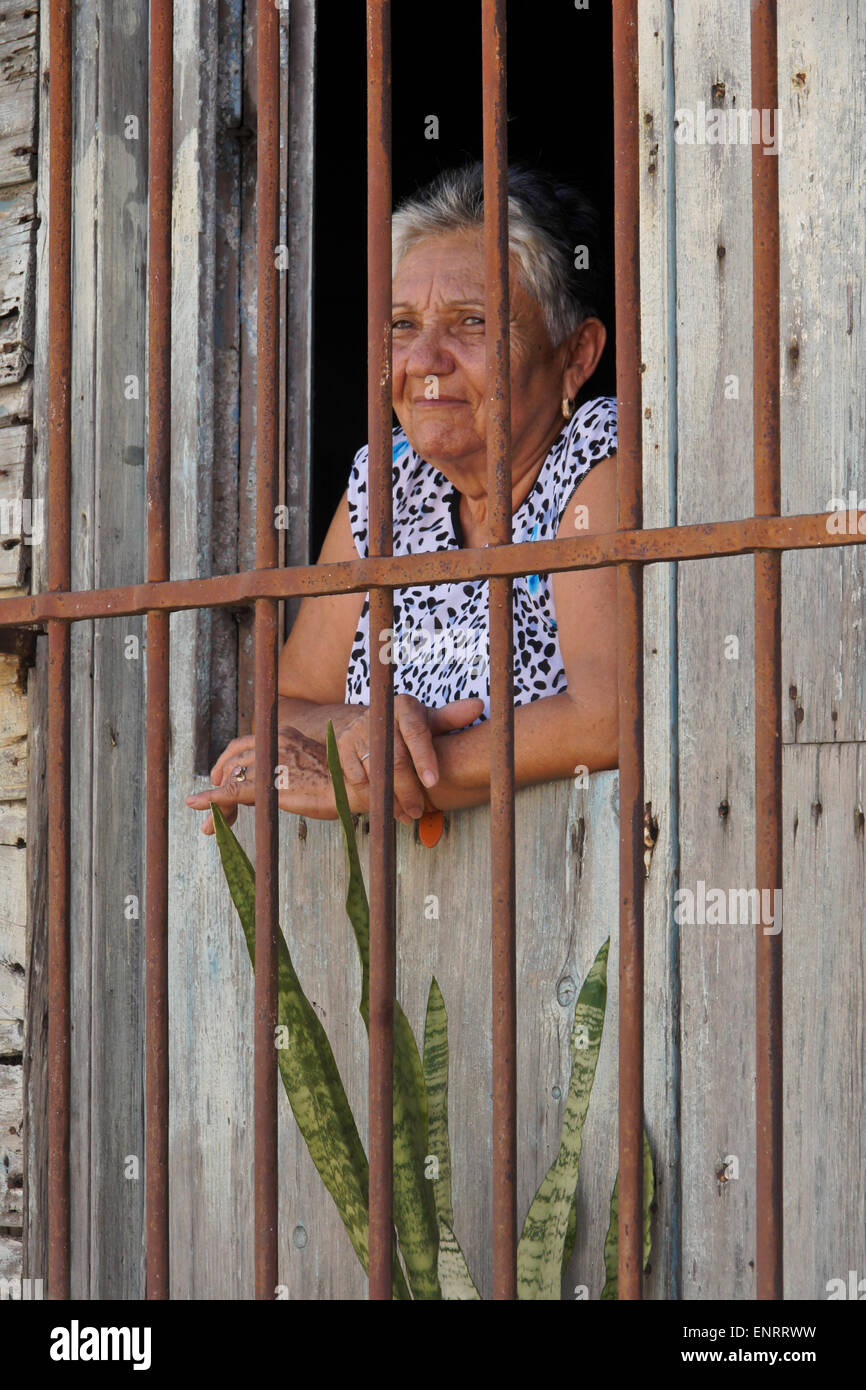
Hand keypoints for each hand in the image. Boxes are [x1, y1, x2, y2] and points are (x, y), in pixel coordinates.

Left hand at [186, 725, 339, 833]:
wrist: (354, 787)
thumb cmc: (340, 782)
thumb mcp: (309, 766)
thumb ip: (287, 768)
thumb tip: (272, 786)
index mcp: (283, 735)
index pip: (245, 746)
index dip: (230, 764)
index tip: (224, 780)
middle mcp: (273, 743)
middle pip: (234, 763)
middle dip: (221, 784)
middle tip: (214, 804)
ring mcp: (269, 762)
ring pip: (231, 780)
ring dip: (216, 801)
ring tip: (210, 825)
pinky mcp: (268, 784)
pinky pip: (231, 791)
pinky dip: (210, 798)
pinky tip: (195, 804)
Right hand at [336, 694, 483, 823]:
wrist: (368, 720)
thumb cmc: (408, 724)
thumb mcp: (429, 719)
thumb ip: (451, 718)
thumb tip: (478, 707)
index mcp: (404, 707)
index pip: (416, 733)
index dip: (424, 758)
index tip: (433, 782)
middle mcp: (379, 716)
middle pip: (394, 759)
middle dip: (408, 790)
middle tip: (419, 812)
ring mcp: (357, 731)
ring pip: (375, 772)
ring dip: (391, 799)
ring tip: (405, 816)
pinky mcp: (342, 746)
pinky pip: (356, 778)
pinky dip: (370, 796)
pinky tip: (383, 807)